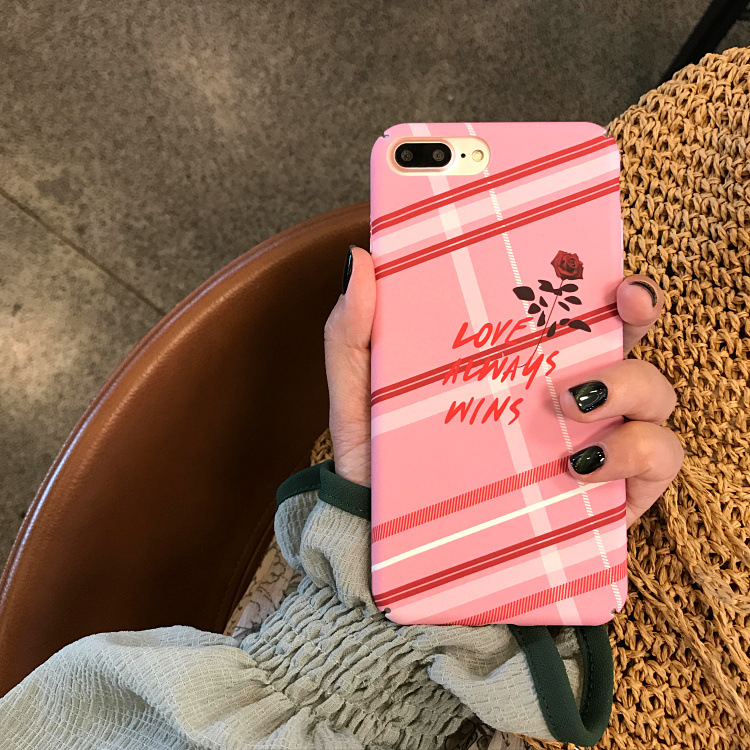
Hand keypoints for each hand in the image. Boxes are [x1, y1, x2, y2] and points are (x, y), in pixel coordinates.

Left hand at [324, 246, 682, 523]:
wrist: (388, 540)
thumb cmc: (383, 458)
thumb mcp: (363, 392)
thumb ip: (356, 331)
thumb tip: (364, 260)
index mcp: (523, 361)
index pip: (583, 310)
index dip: (614, 285)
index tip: (614, 278)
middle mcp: (569, 396)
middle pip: (633, 344)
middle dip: (639, 321)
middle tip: (608, 318)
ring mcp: (594, 445)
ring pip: (656, 403)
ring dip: (631, 391)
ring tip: (570, 406)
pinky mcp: (607, 498)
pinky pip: (657, 468)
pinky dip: (634, 458)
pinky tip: (578, 467)